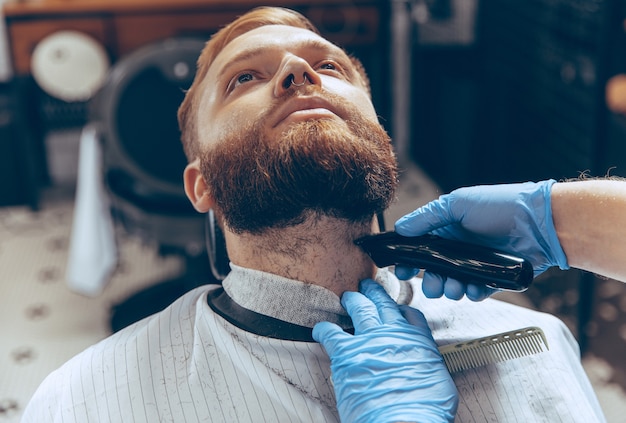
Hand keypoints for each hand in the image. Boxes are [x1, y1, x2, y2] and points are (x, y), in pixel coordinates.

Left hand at [312, 279, 457, 422]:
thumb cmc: (424, 411)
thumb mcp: (438, 379)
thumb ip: (426, 362)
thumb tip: (420, 365)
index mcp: (417, 339)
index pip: (408, 313)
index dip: (399, 310)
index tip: (394, 309)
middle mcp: (393, 333)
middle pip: (382, 303)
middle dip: (373, 293)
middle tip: (367, 286)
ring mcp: (368, 340)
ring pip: (359, 308)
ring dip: (352, 300)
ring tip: (347, 297)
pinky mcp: (346, 353)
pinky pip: (331, 333)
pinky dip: (324, 329)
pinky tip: (320, 328)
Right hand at [394, 180, 568, 300]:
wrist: (540, 221)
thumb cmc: (499, 206)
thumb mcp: (457, 204)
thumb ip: (426, 217)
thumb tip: (399, 229)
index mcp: (448, 228)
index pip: (421, 247)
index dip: (409, 259)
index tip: (401, 269)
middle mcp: (460, 247)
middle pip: (435, 270)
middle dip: (430, 281)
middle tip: (432, 283)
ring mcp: (478, 264)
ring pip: (455, 283)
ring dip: (450, 289)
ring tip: (454, 288)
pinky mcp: (496, 277)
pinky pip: (479, 291)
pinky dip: (473, 293)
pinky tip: (473, 290)